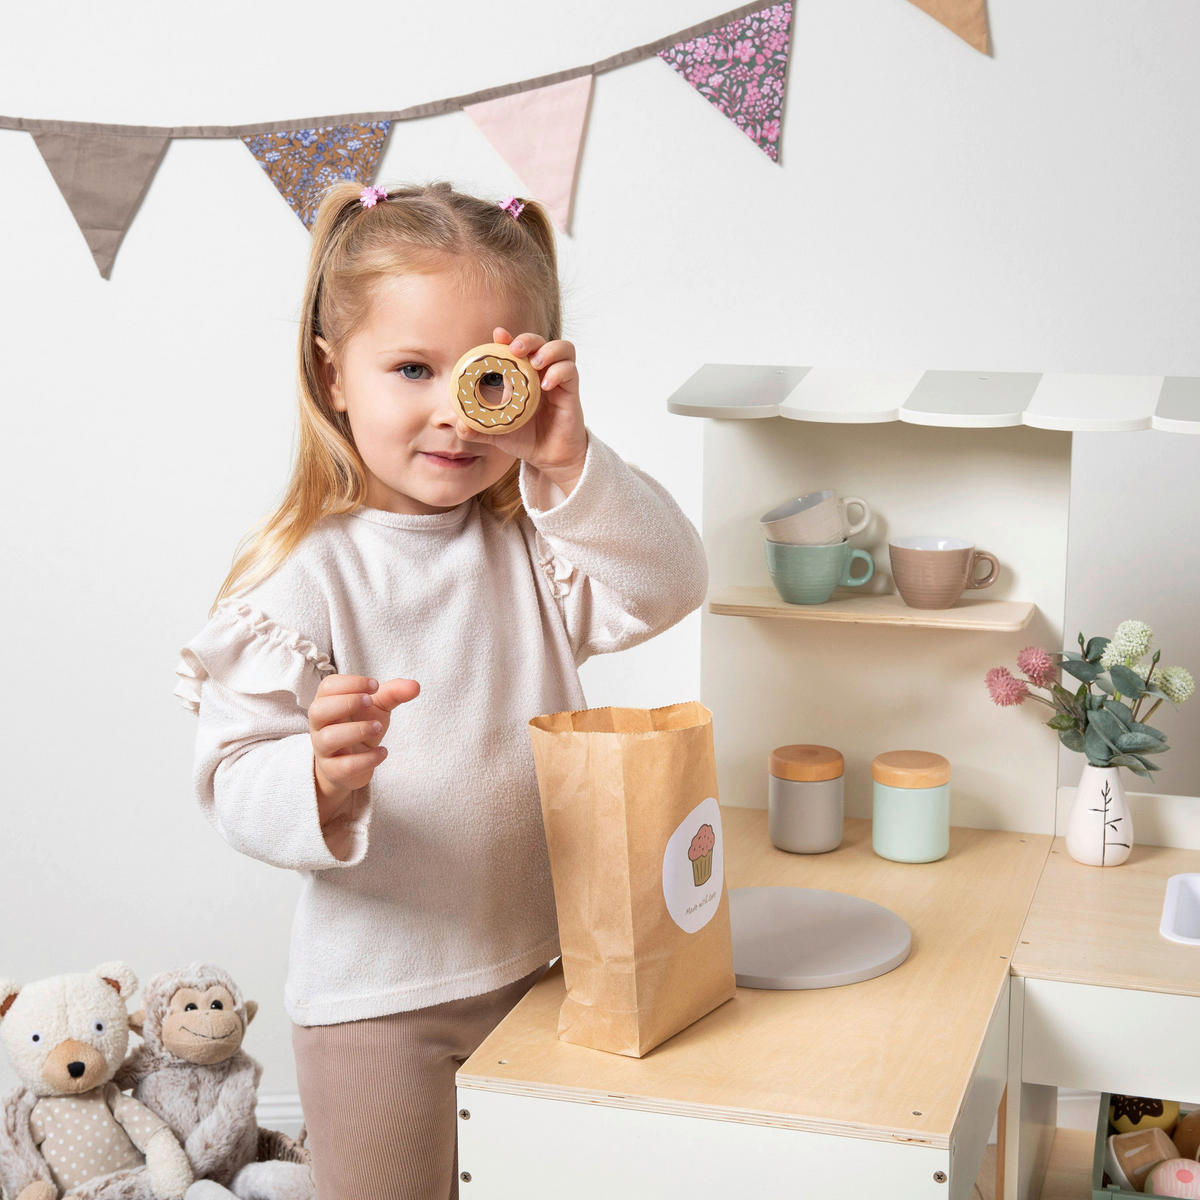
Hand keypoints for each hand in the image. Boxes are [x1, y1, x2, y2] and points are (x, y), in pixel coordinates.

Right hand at [309, 674, 419, 824]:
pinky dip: (367, 759)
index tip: (375, 686)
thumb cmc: (360, 726)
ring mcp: (323, 750)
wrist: (350, 765)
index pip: (328, 686)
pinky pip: (345, 766)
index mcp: (327, 703)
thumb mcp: (377, 707)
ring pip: (329, 738)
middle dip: (347, 703)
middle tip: (370, 702)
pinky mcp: (333, 771)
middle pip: (319, 710)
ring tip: (378, 727)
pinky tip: (383, 752)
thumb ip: (394, 693)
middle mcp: (320, 725)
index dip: (351, 683)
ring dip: (357, 730)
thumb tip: (415, 686)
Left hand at [455, 326, 587, 491]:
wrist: (549, 458)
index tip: (498, 335)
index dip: (507, 337)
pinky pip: (570, 371)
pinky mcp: (571, 391)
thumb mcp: (496, 432)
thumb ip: (477, 427)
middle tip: (515, 349)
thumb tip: (458, 425)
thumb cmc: (525, 438)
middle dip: (528, 339)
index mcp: (521, 375)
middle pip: (539, 341)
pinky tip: (546, 385)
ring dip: (549, 350)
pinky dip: (559, 372)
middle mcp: (541, 372)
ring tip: (535, 363)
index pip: (516, 347)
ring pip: (563, 349)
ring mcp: (558, 380)